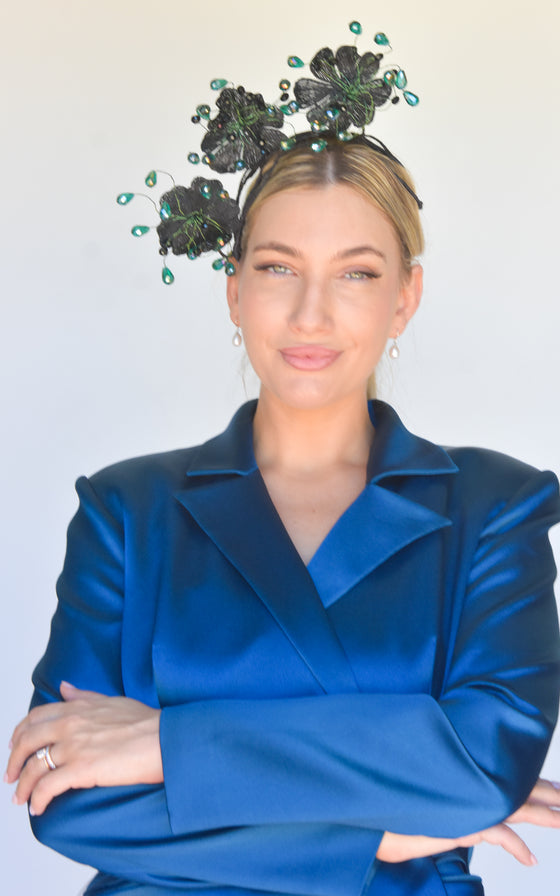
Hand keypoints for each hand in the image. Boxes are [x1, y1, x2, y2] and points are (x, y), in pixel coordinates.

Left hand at [5, 682, 162, 815]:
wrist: (165, 738)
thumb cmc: (146, 722)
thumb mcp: (112, 701)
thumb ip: (84, 696)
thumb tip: (65, 687)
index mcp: (77, 708)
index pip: (34, 718)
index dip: (19, 734)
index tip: (15, 747)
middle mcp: (70, 724)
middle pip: (26, 743)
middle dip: (14, 763)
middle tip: (11, 778)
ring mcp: (74, 747)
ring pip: (33, 768)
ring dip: (23, 787)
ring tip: (23, 800)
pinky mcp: (81, 769)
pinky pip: (47, 788)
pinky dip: (38, 800)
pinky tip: (39, 808)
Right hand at [377, 778, 559, 865]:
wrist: (368, 818)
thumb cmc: (388, 815)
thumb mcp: (421, 813)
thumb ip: (445, 810)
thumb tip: (461, 812)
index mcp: (459, 782)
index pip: (499, 777)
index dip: (524, 779)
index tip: (545, 782)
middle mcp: (465, 788)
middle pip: (513, 789)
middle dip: (543, 793)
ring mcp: (464, 803)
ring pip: (513, 807)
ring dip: (542, 814)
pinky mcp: (458, 822)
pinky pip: (496, 834)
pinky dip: (515, 847)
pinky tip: (529, 859)